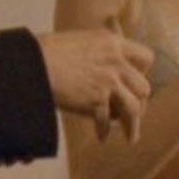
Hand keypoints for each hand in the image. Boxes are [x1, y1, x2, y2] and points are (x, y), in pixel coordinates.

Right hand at [37, 29, 153, 142]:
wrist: (32, 63)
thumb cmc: (48, 50)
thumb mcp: (81, 40)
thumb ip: (100, 49)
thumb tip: (104, 59)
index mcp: (113, 43)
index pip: (146, 57)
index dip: (143, 72)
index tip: (135, 82)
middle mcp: (116, 61)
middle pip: (144, 86)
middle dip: (140, 101)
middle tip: (133, 111)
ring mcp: (108, 81)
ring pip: (134, 108)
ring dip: (132, 125)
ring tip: (130, 137)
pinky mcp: (96, 100)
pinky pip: (107, 122)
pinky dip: (104, 132)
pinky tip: (101, 138)